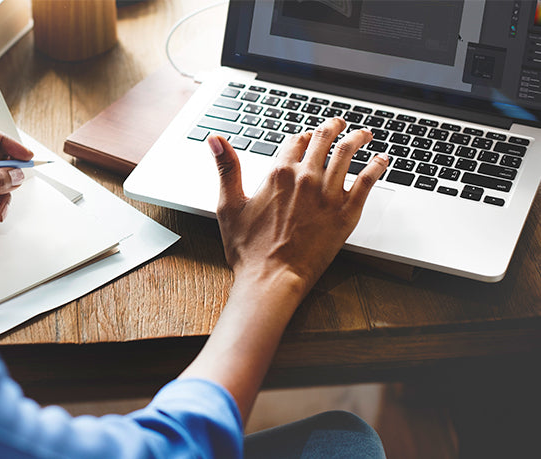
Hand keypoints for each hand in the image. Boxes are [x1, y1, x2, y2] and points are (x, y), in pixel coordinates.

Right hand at [208, 118, 389, 296]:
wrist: (272, 278)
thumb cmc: (248, 250)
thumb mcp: (229, 205)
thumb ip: (226, 168)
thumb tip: (215, 140)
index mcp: (278, 174)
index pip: (295, 141)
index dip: (301, 137)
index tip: (306, 137)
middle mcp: (305, 178)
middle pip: (323, 140)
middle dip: (333, 127)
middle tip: (340, 124)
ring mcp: (328, 194)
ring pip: (348, 153)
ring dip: (357, 138)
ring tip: (364, 133)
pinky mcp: (346, 212)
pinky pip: (367, 180)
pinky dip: (377, 165)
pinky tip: (382, 160)